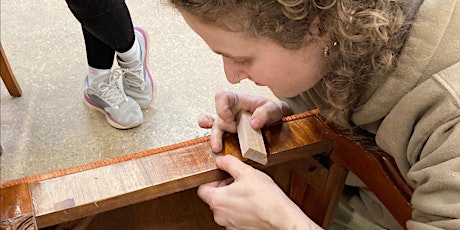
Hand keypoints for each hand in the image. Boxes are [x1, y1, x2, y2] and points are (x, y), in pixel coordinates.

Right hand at [198, 91, 291, 152]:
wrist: (277, 120)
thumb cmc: (273, 110)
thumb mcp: (274, 108)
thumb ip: (265, 113)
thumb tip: (253, 124)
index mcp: (239, 100)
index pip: (222, 97)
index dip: (222, 107)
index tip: (229, 119)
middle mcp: (231, 111)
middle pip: (217, 116)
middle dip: (220, 128)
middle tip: (230, 134)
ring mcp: (229, 123)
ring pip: (215, 128)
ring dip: (215, 138)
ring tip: (217, 148)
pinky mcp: (231, 134)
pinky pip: (219, 136)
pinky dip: (216, 141)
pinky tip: (217, 149)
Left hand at [198, 155, 321, 229]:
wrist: (281, 218)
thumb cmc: (266, 198)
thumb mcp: (246, 172)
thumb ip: (229, 163)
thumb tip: (221, 160)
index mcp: (217, 200)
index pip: (202, 189)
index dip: (212, 180)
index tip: (223, 175)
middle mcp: (219, 215)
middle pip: (214, 197)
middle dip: (225, 188)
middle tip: (239, 181)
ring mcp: (228, 224)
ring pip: (225, 207)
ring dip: (233, 198)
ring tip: (248, 192)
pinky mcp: (238, 229)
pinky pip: (234, 215)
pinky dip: (240, 208)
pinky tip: (253, 202)